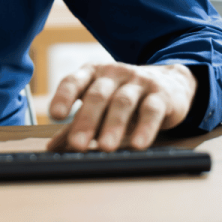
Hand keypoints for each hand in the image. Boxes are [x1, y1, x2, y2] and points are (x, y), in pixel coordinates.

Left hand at [45, 62, 195, 152]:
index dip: (63, 96)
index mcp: (92, 73)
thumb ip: (76, 124)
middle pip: (97, 94)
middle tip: (78, 145)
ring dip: (113, 125)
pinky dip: (145, 127)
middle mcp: (113, 73)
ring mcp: (138, 81)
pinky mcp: (161, 94)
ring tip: (106, 147)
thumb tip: (51, 148)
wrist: (170, 82)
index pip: (74, 81)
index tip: (55, 115)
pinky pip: (151, 110)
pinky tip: (138, 144)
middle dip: (87, 120)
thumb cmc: (124, 96)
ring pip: (123, 102)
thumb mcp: (100, 106)